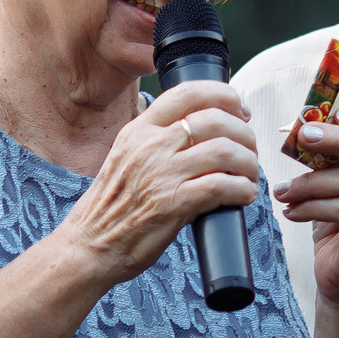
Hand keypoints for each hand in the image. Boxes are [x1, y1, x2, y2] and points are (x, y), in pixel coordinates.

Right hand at [61, 81, 258, 284]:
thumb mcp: (127, 157)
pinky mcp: (172, 204)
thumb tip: (200, 131)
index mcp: (139, 130)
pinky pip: (222, 186)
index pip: (188, 92)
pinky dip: (242, 189)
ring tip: (249, 175)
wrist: (89, 245)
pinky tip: (244, 195)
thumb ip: (157, 140)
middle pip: (215, 120)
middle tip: (250, 150)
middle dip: (244, 133)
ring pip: (224, 150)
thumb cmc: (111, 207)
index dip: (224, 95)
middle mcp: (150, 146)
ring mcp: (161, 174)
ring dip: (248, 163)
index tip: (240, 110)